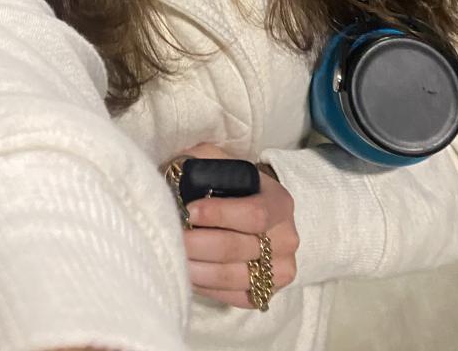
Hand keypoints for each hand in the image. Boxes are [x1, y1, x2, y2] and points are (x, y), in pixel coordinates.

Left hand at [174, 142, 298, 309]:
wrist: (255, 213)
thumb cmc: (232, 185)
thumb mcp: (221, 162)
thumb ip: (203, 160)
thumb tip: (177, 170)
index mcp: (279, 202)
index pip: (254, 214)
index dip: (219, 214)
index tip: (189, 211)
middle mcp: (286, 239)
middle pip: (237, 248)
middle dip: (198, 243)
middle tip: (170, 237)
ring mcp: (279, 271)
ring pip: (232, 276)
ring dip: (197, 268)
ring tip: (172, 256)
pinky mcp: (265, 293)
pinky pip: (233, 297)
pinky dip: (205, 287)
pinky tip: (185, 273)